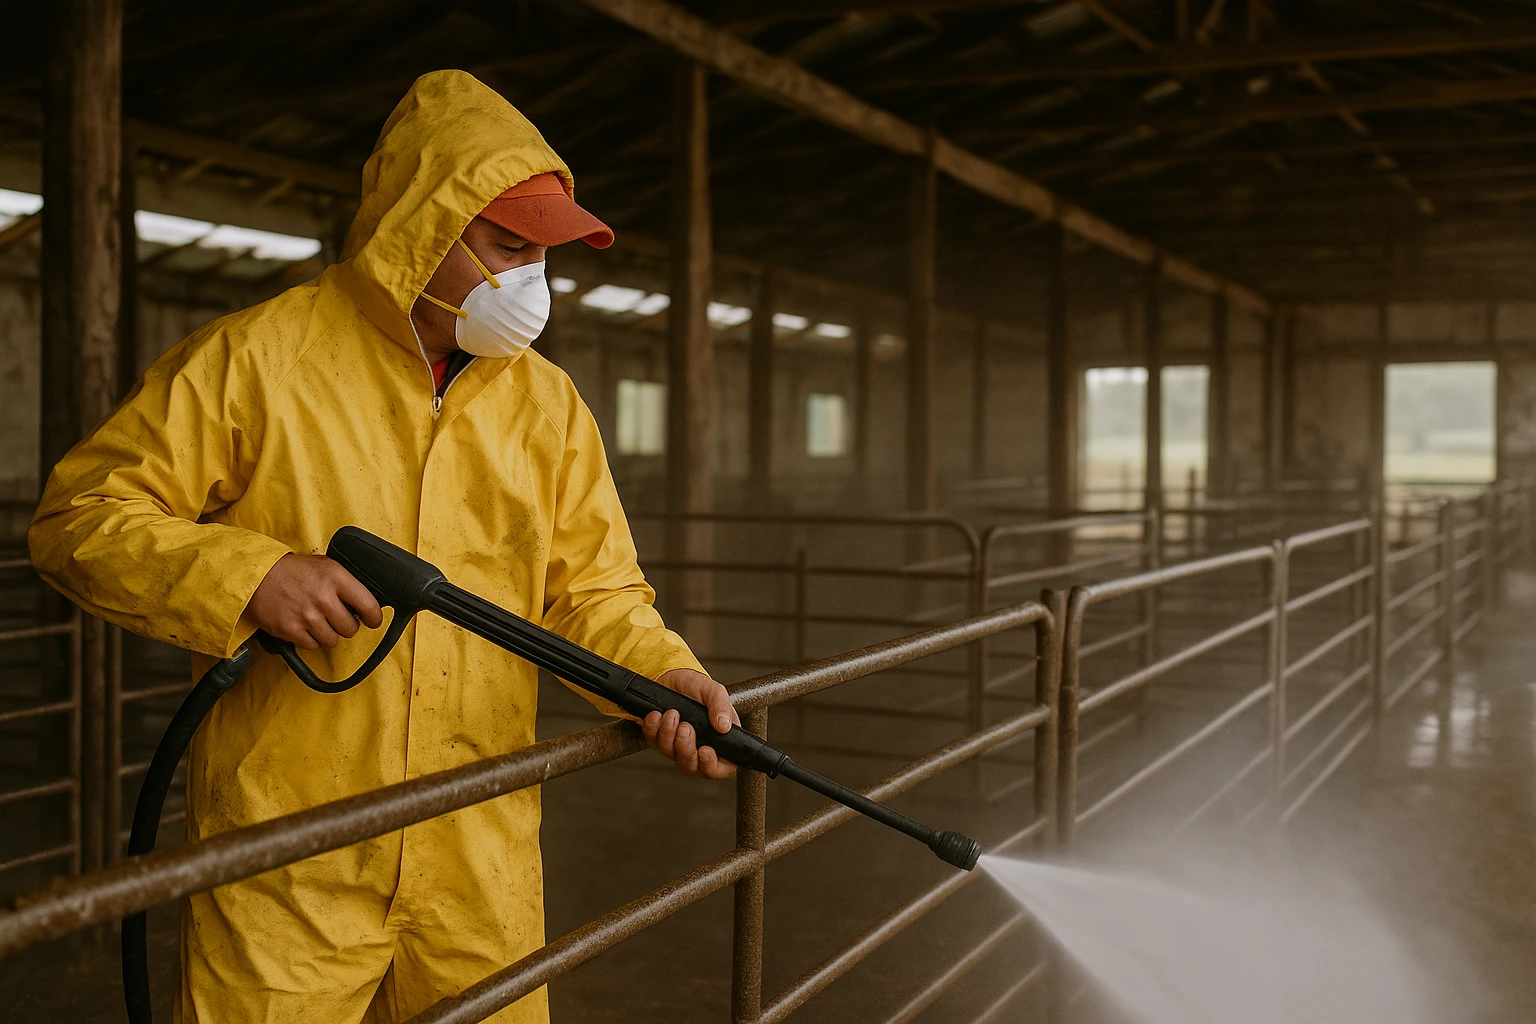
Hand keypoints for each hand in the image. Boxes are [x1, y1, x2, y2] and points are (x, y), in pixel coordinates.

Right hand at [247, 553, 383, 649]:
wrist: (258, 576)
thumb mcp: (326, 566)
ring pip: (333, 640)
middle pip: (351, 628)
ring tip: (318, 620)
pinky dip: (311, 639)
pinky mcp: (291, 630)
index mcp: (336, 578)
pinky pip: (313, 645)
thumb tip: (366, 604)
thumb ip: (346, 583)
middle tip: (337, 617)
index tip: (373, 620)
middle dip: (347, 625)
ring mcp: (307, 616)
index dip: (374, 617)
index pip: (369, 605)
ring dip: (329, 634)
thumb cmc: (294, 571)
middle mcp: (323, 597)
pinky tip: (304, 625)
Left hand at [642, 668, 740, 778]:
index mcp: (718, 741)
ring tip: (672, 713)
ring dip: (669, 734)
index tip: (704, 750)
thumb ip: (722, 708)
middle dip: (686, 748)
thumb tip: (724, 726)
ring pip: (670, 754)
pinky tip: (657, 714)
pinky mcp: (658, 738)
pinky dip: (653, 728)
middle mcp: (697, 747)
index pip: (720, 768)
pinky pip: (653, 742)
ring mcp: (676, 745)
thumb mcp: (714, 692)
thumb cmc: (696, 686)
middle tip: (685, 727)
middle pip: (692, 766)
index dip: (712, 765)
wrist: (674, 676)